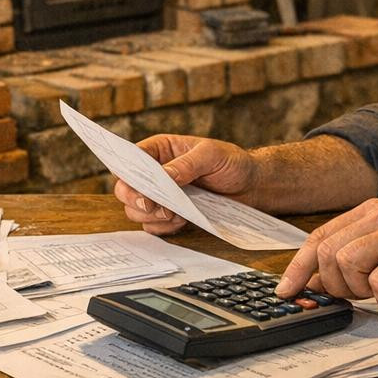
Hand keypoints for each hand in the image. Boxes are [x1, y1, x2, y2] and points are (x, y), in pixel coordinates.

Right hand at [113, 134, 258, 235]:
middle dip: (135, 199)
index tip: (138, 187)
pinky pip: (153, 226)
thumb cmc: (232, 163)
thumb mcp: (211, 155)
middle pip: (126, 188)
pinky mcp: (170, 215)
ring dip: (150, 216)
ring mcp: (161, 196)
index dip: (127, 173)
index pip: (131, 159)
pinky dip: (162, 227)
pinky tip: (181, 220)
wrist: (251, 186)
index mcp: (160, 150)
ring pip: (135, 210)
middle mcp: (156, 173)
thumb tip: (164, 177)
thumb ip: (186, 164)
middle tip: (152, 206)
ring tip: (174, 214)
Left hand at [277, 199, 377, 309]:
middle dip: (334, 285)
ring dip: (362, 291)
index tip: (285, 291)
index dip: (298, 267)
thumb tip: (313, 282)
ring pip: (347, 264)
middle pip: (326, 252)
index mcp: (372, 210)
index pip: (319, 236)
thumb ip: (354, 263)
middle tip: (358, 297)